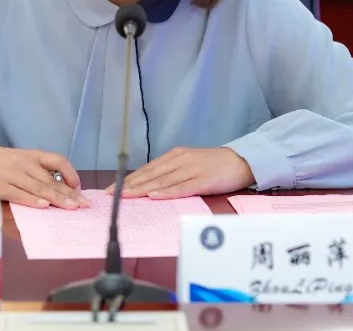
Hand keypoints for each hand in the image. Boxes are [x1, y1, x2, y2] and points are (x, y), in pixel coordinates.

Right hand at [0, 146, 90, 209]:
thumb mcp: (14, 160)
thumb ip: (31, 173)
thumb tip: (50, 194)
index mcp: (30, 155)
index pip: (57, 160)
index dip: (71, 173)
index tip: (79, 187)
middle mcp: (24, 163)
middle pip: (52, 179)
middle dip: (70, 194)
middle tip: (85, 205)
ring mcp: (12, 174)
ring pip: (40, 188)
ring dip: (58, 199)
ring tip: (72, 208)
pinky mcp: (0, 186)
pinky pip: (20, 194)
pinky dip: (33, 201)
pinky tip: (44, 207)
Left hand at [106, 147, 254, 199]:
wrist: (241, 160)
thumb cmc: (215, 164)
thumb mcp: (190, 163)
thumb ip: (173, 172)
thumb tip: (152, 185)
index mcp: (175, 156)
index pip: (148, 169)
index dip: (130, 179)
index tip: (112, 187)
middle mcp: (180, 161)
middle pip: (150, 175)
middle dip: (129, 185)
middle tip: (111, 193)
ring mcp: (191, 170)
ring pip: (161, 181)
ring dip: (142, 189)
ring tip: (124, 195)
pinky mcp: (202, 180)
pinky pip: (181, 188)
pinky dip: (166, 192)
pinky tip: (153, 196)